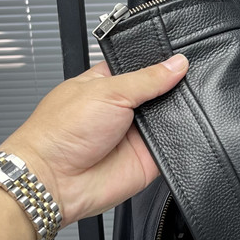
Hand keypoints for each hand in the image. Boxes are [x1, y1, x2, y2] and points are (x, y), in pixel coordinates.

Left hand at [0, 54, 188, 225]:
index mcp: (109, 84)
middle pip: (162, 92)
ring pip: (171, 117)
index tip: (182, 58)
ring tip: (177, 108)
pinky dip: (181, 138)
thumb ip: (146, 78)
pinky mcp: (148, 158)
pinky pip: (174, 145)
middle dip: (173, 88)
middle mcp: (124, 108)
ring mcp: (137, 134)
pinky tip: (181, 130)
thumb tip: (176, 64)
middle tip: (184, 83)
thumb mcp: (107, 91)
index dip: (163, 63)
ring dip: (178, 113)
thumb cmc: (60, 133)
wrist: (55, 181)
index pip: (144, 67)